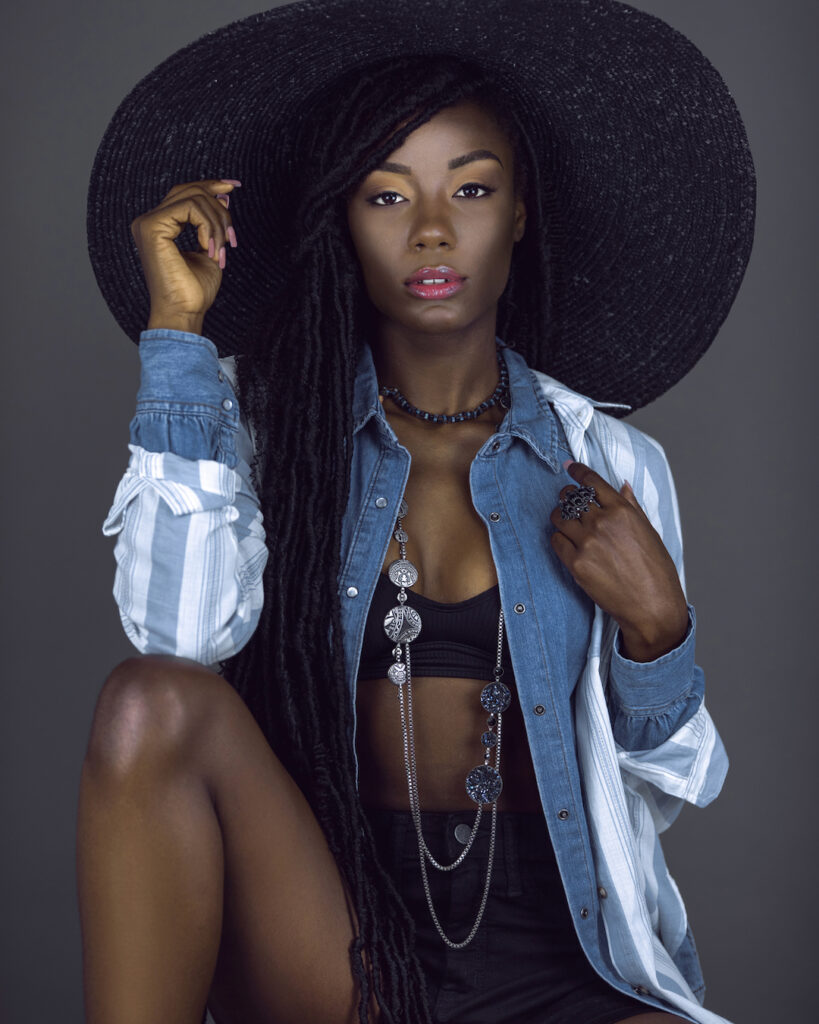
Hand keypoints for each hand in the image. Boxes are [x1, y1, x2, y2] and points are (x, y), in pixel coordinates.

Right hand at [130, 178, 240, 333]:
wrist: (185, 312)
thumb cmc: (195, 291)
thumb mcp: (210, 249)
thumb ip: (212, 222)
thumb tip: (223, 194)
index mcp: (160, 226)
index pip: (185, 193)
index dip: (210, 185)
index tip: (234, 186)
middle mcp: (149, 221)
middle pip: (190, 191)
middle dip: (220, 210)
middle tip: (231, 240)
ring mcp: (148, 222)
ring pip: (194, 198)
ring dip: (218, 224)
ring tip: (221, 251)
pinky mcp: (153, 226)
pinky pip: (191, 208)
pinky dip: (208, 228)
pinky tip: (209, 249)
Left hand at [550, 462, 688, 661]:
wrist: (652, 606)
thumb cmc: (656, 571)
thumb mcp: (649, 532)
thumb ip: (632, 507)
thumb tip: (622, 486)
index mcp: (623, 511)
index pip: (592, 482)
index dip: (577, 471)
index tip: (570, 468)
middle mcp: (603, 523)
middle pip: (571, 497)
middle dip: (568, 496)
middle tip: (570, 501)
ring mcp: (587, 543)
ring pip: (559, 517)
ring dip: (561, 516)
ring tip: (568, 523)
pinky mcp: (576, 563)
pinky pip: (556, 540)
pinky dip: (559, 538)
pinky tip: (569, 542)